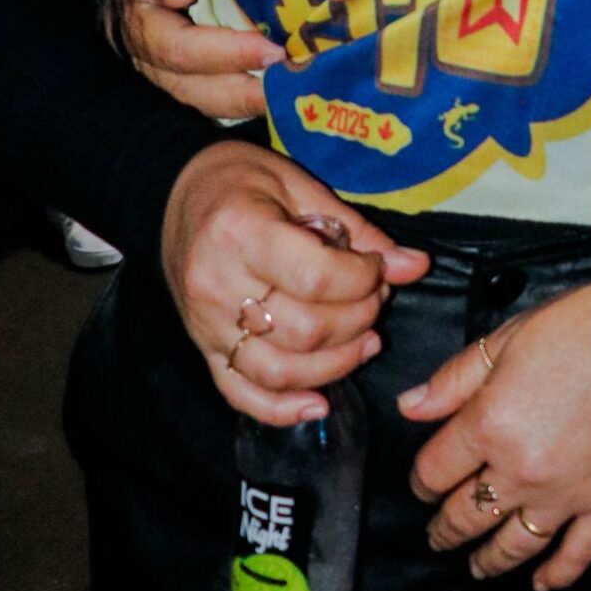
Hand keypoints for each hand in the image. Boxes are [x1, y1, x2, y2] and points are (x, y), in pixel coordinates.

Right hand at [125, 0, 280, 120]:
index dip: (224, 54)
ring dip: (248, 98)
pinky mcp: (191, 61)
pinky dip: (248, 87)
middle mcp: (146, 51)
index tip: (271, 51)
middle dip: (243, 93)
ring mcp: (168, 62)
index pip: (175, 48)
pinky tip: (282, 84)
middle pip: (191, 86)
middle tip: (292, 84)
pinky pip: (217, 86)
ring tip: (293, 89)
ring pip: (205, 94)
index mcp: (133, 17)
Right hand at [162, 142, 429, 424]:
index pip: (315, 277)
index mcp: (242, 233)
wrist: (175, 195)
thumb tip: (414, 265)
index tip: (379, 268)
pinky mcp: (203, 349)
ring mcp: (206, 326)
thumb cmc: (241, 181)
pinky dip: (282, 409)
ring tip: (365, 342)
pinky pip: (240, 393)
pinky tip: (319, 403)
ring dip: (335, 366)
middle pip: (303, 330)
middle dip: (357, 320)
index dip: (362, 280)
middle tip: (376, 301)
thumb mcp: (299, 186)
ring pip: (279, 371)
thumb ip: (356, 229)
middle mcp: (218, 286)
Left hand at [401, 282, 590, 590]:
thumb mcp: (509, 338)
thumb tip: (410, 408)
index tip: (423, 483)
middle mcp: (520, 472)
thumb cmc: (585, 327)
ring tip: (475, 566)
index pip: (435, 472)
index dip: (421, 481)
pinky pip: (577, 555)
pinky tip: (542, 584)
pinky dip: (557, 575)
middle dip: (445, 528)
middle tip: (438, 534)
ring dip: (488, 560)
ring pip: (513, 546)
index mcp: (490, 425)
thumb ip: (455, 378)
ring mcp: (565, 496)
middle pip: (466, 516)